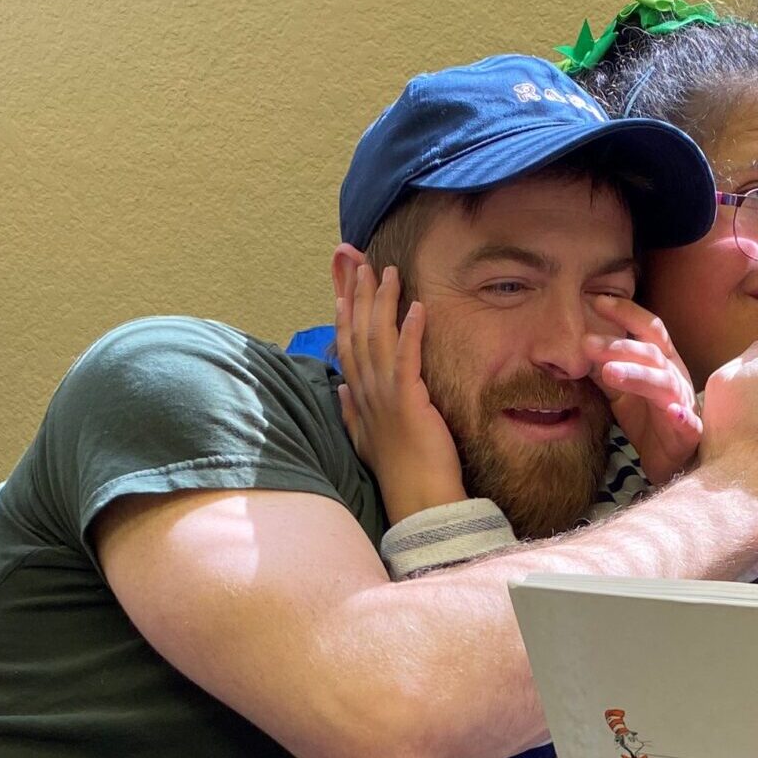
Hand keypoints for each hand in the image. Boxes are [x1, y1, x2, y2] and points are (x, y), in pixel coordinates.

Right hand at [335, 264, 465, 522]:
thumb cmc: (399, 468)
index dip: (345, 312)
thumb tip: (340, 390)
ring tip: (388, 272)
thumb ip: (350, 411)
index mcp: (358, 397)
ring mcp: (385, 394)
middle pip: (358, 332)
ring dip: (383, 302)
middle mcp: (366, 391)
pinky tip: (416, 306)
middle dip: (359, 294)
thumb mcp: (365, 437)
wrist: (417, 496)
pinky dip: (410, 330)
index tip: (345, 286)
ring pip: (379, 338)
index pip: (347, 345)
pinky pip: (407, 358)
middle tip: (361, 262)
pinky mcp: (409, 400)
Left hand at [583, 296, 702, 486]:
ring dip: (639, 376)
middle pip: (651, 353)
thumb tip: (577, 348)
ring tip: (610, 373)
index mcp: (662, 362)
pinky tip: (673, 413)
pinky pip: (688, 423)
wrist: (670, 460)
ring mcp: (683, 404)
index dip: (626, 312)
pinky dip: (682, 417)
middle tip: (586, 343)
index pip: (647, 329)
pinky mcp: (689, 433)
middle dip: (619, 346)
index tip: (595, 301)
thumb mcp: (621, 391)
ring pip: (664, 384)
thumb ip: (605, 369)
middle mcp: (675, 376)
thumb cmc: (648, 419)